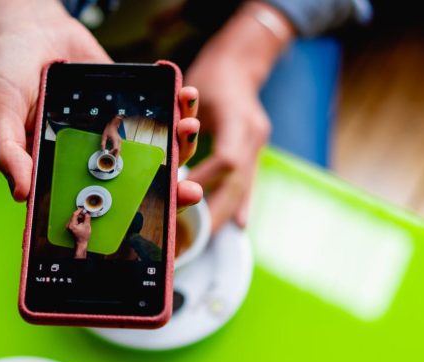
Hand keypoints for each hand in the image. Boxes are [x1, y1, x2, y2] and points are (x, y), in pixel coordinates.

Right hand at [0, 0, 202, 209]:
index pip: (96, 207)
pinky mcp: (129, 107)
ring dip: (179, 145)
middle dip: (167, 191)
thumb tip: (20, 194)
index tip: (154, 219)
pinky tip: (184, 95)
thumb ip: (7, 151)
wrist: (33, 28)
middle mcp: (92, 158)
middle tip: (189, 189)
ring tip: (188, 126)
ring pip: (154, 151)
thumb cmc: (9, 71)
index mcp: (62, 171)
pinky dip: (176, 107)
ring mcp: (114, 133)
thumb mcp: (0, 109)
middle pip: (135, 186)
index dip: (124, 220)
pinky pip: (158, 114)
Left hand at [66, 207, 90, 257]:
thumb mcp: (87, 225)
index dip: (79, 211)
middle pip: (74, 216)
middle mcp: (69, 225)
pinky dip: (78, 220)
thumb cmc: (83, 236)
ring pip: (74, 218)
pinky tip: (82, 221)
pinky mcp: (70, 227)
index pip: (74, 215)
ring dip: (79, 217)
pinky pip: (74, 221)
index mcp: (72, 225)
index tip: (83, 209)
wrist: (81, 242)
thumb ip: (87, 218)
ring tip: (84, 218)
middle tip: (85, 213)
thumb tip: (87, 213)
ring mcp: (69, 226)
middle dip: (80, 214)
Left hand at [185, 2, 292, 230]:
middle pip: (237, 182)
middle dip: (215, 211)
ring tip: (208, 238)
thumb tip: (164, 153)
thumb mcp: (194, 91)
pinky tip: (239, 225)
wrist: (242, 61)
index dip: (204, 181)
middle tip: (193, 236)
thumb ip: (182, 120)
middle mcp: (253, 134)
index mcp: (239, 118)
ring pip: (243, 187)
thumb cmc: (213, 74)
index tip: (180, 197)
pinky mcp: (257, 150)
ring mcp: (258, 143)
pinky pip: (250, 183)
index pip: (225, 160)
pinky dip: (242, 204)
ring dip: (225, 214)